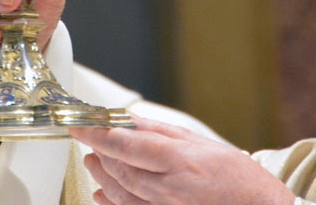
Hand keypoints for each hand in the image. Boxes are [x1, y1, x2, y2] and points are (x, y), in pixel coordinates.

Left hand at [70, 116, 294, 204]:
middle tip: (86, 138)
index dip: (99, 133)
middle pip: (120, 169)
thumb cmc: (235, 175)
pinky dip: (112, 203)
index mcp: (177, 160)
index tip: (80, 124)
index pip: (126, 143)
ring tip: (92, 161)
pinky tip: (102, 195)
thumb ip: (160, 131)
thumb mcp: (199, 141)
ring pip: (122, 192)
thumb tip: (130, 119)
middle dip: (99, 152)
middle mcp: (168, 188)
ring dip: (102, 176)